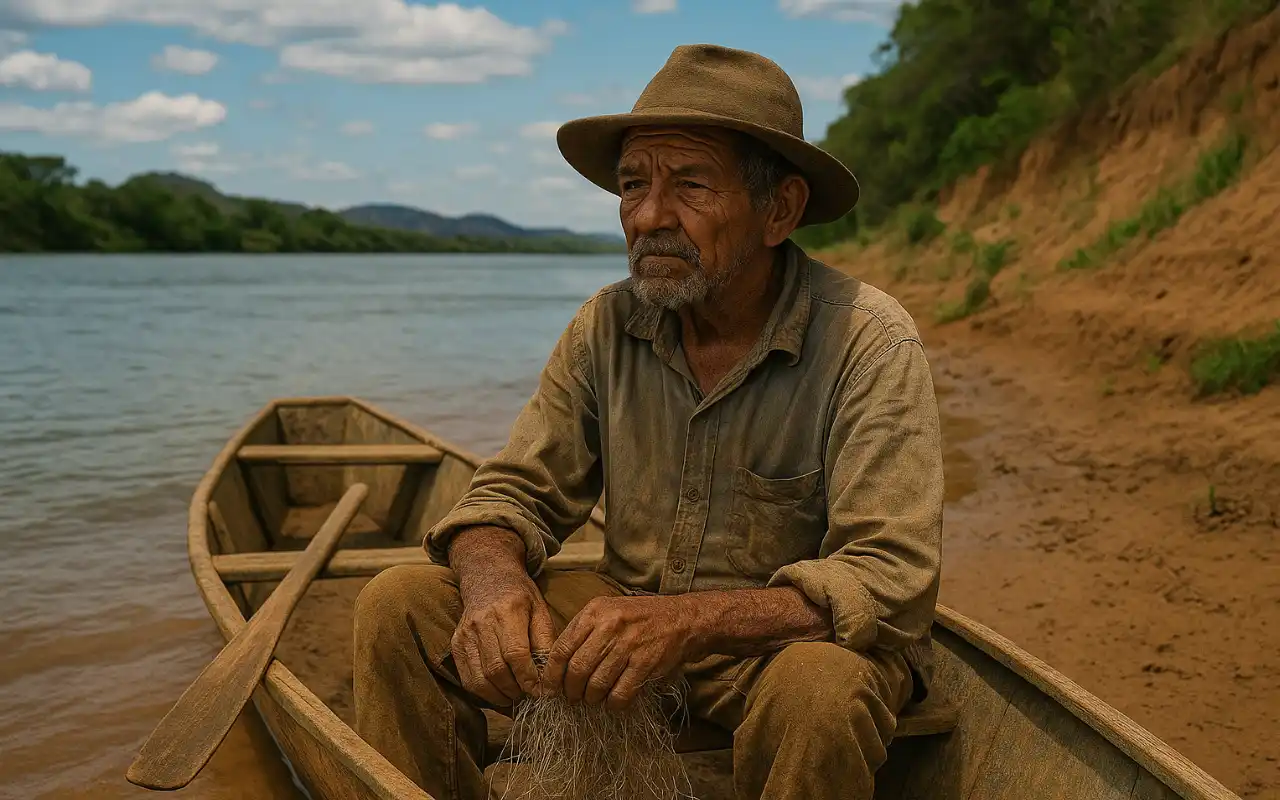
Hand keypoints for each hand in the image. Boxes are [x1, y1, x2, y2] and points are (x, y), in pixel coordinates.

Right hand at [451, 571, 555, 708]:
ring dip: (499, 696)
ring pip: (479, 679)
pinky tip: (499, 692)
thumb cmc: (520, 597)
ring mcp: (465, 634)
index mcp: (508, 611)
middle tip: (529, 696)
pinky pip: (467, 678)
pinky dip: (483, 692)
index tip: (540, 690)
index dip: (528, 678)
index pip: (516, 653)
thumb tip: (548, 677)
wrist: (488, 578)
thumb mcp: (540, 611)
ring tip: (515, 697)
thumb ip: (545, 642)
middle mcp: (482, 623)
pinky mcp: (456, 644)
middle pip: (496, 670)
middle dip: (515, 690)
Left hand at [537, 594, 695, 710]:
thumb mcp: (607, 612)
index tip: (550, 689)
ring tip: (594, 700)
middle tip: (573, 698)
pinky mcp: (645, 663)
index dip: (552, 675)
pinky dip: (614, 704)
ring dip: (592, 699)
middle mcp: (609, 626)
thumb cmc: (639, 618)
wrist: (681, 619)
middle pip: (577, 669)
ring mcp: (628, 645)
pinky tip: (614, 702)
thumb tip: (556, 664)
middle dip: (571, 691)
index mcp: (594, 612)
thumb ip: (582, 631)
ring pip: (596, 684)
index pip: (561, 649)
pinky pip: (620, 693)